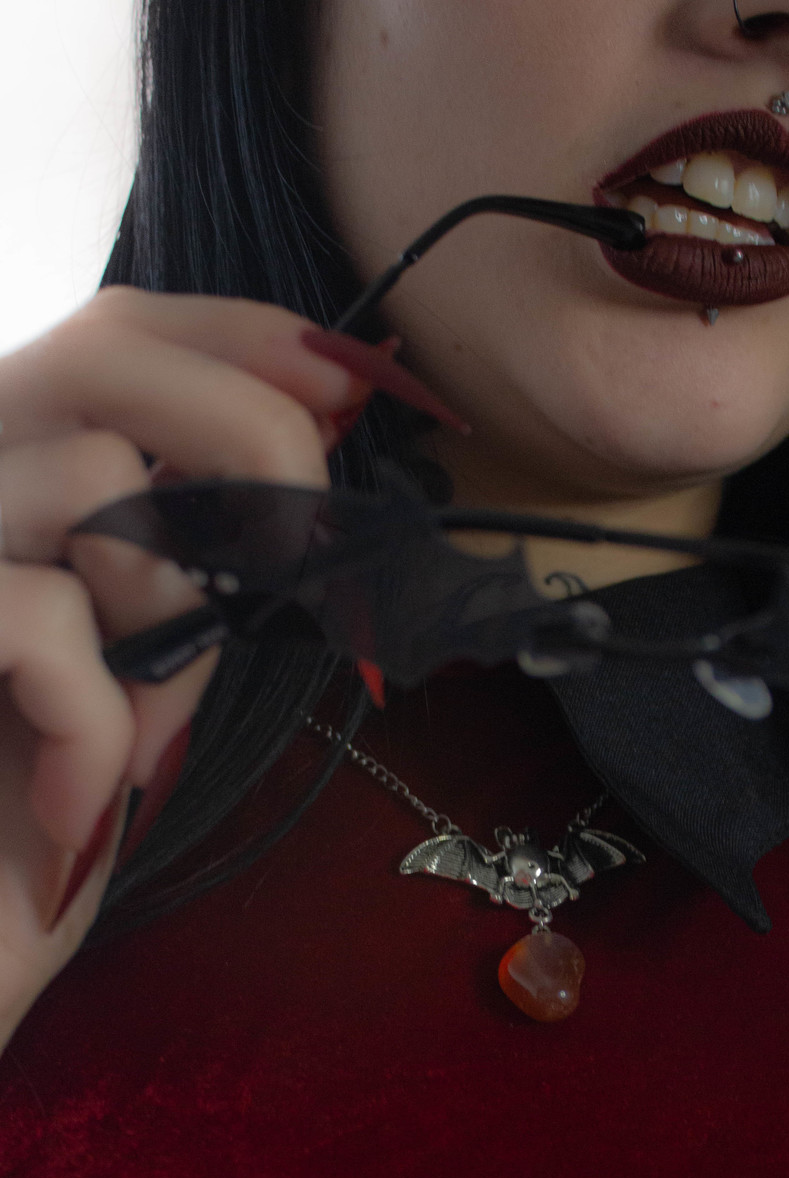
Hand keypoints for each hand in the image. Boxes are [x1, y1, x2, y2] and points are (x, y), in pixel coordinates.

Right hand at [0, 285, 373, 1049]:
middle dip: (252, 430)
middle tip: (307, 550)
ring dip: (160, 621)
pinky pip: (47, 614)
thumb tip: (313, 446)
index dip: (244, 340)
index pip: (114, 331)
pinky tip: (66, 810)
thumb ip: (193, 561)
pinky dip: (94, 729)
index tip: (349, 387)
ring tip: (129, 738)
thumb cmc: (24, 828)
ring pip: (92, 474)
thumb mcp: (135, 676)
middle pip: (103, 349)